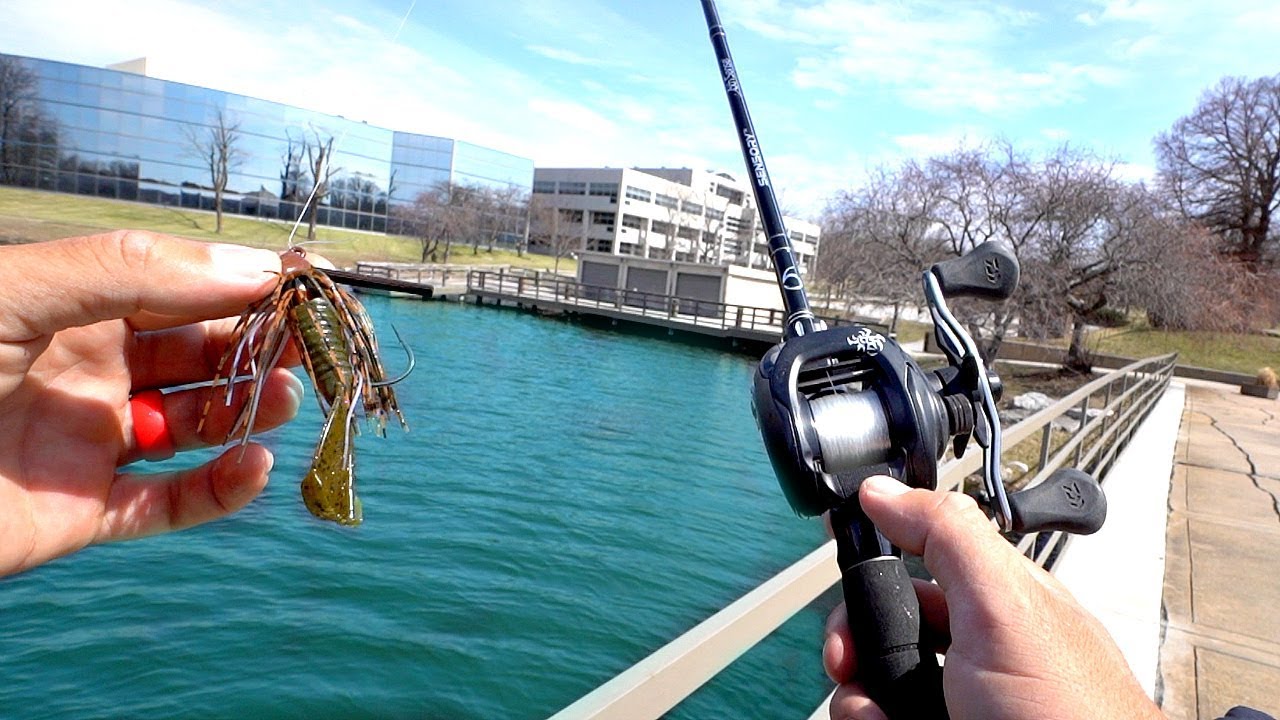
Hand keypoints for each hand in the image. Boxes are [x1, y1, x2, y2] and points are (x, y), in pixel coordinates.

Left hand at [0, 231, 303, 576]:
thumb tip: (252, 265)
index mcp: (72, 308)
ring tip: (280, 399)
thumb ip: (130, 272)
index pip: (180, 288)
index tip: (304, 281)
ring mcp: (89, 442)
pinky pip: (170, 503)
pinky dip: (221, 490)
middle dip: (257, 347)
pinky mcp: (83, 513)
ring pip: (197, 426)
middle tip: (307, 347)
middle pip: (200, 355)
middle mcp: (88, 370)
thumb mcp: (16, 293)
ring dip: (250, 411)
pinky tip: (252, 467)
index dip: (242, 282)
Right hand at [824, 476, 1162, 719]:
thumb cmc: (1074, 715)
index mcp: (993, 604)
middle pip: (884, 629)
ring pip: (874, 685)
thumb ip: (947, 537)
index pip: (918, 560)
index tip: (843, 569)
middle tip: (848, 661)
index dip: (875, 562)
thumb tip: (884, 491)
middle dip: (855, 644)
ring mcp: (957, 704)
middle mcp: (972, 655)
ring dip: (858, 695)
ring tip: (877, 714)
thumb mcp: (1004, 607)